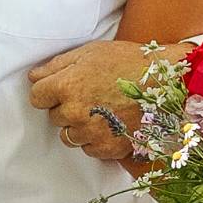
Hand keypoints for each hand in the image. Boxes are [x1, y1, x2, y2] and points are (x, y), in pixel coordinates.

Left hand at [28, 40, 151, 161]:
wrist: (168, 83)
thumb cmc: (130, 63)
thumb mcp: (90, 53)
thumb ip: (57, 65)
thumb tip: (34, 76)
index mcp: (66, 86)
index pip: (37, 97)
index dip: (49, 91)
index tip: (63, 88)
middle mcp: (75, 113)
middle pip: (54, 117)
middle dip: (66, 108)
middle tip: (90, 96)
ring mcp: (91, 133)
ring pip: (69, 136)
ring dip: (79, 126)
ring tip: (101, 112)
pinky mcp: (108, 149)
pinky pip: (89, 149)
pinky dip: (96, 140)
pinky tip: (110, 124)